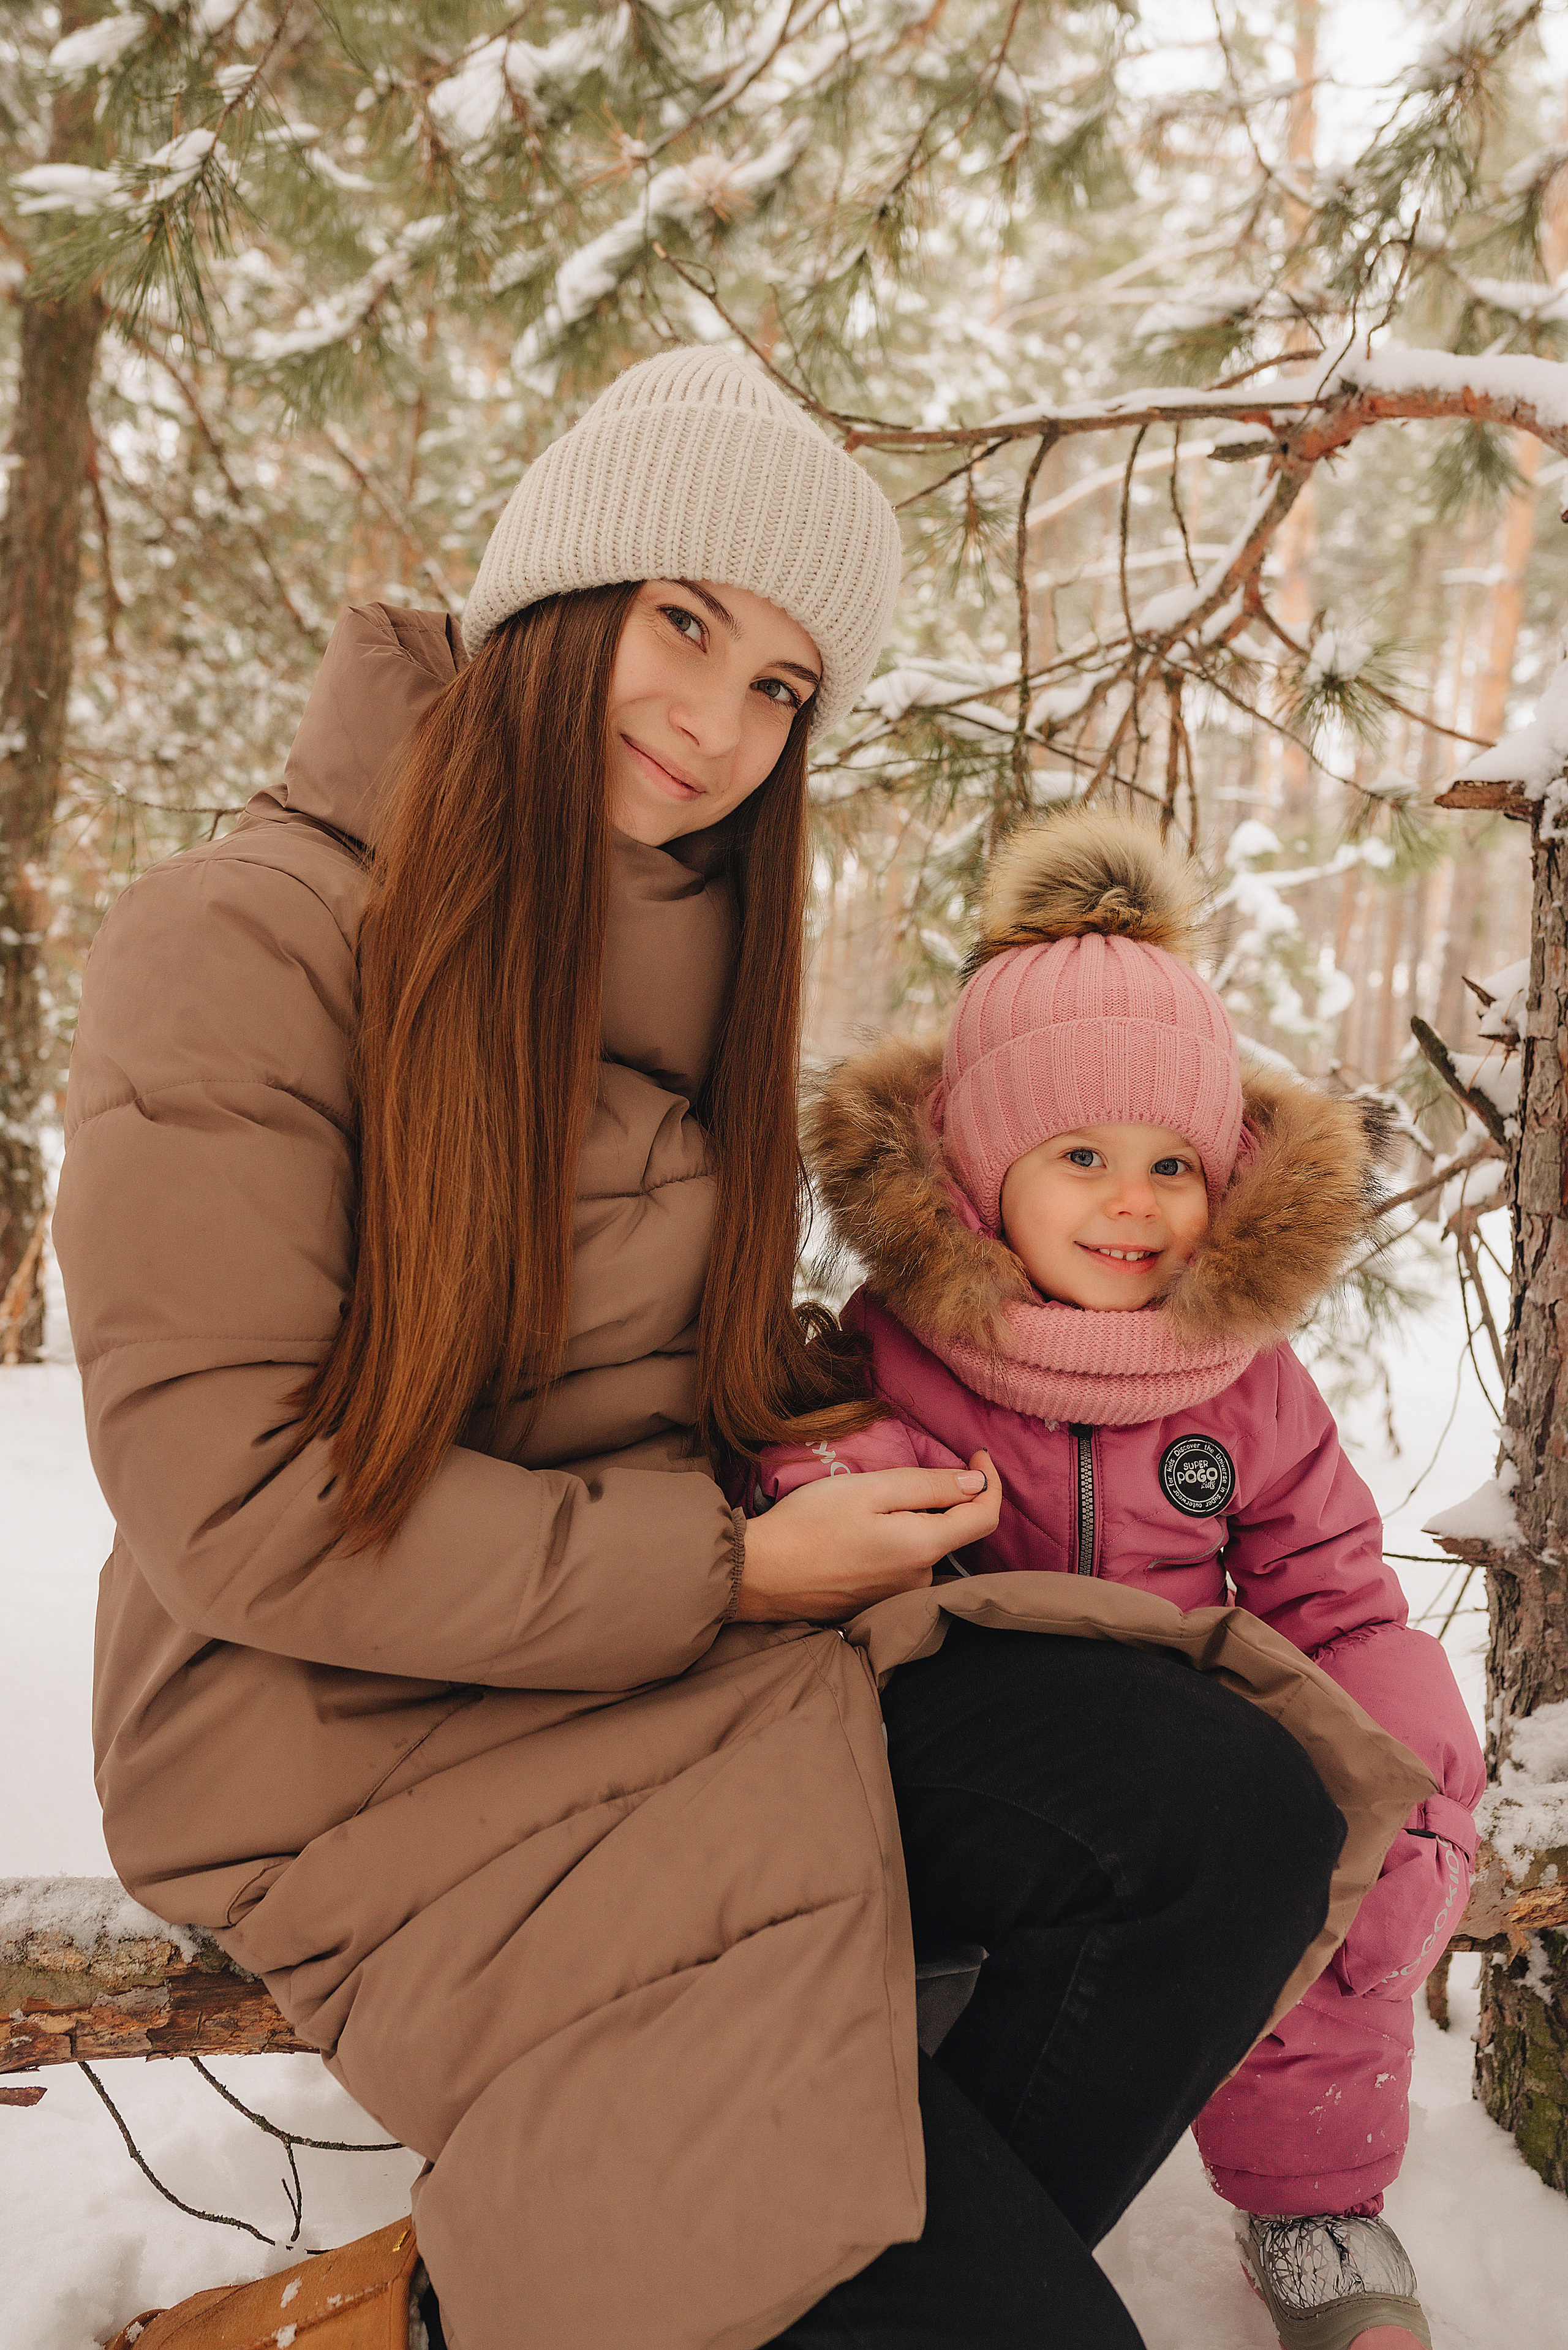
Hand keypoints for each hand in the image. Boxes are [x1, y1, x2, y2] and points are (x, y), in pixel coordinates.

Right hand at [731, 1452, 1001, 1623]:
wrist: (758, 1573)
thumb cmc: (810, 1523)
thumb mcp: (871, 1489)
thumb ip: (929, 1486)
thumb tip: (976, 1483)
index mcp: (923, 1548)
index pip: (985, 1517)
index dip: (991, 1481)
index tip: (977, 1453)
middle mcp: (919, 1579)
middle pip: (953, 1531)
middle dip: (943, 1497)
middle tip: (904, 1471)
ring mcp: (897, 1594)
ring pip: (924, 1546)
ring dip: (914, 1518)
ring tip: (870, 1500)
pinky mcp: (875, 1600)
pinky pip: (901, 1563)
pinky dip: (894, 1539)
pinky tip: (859, 1529)